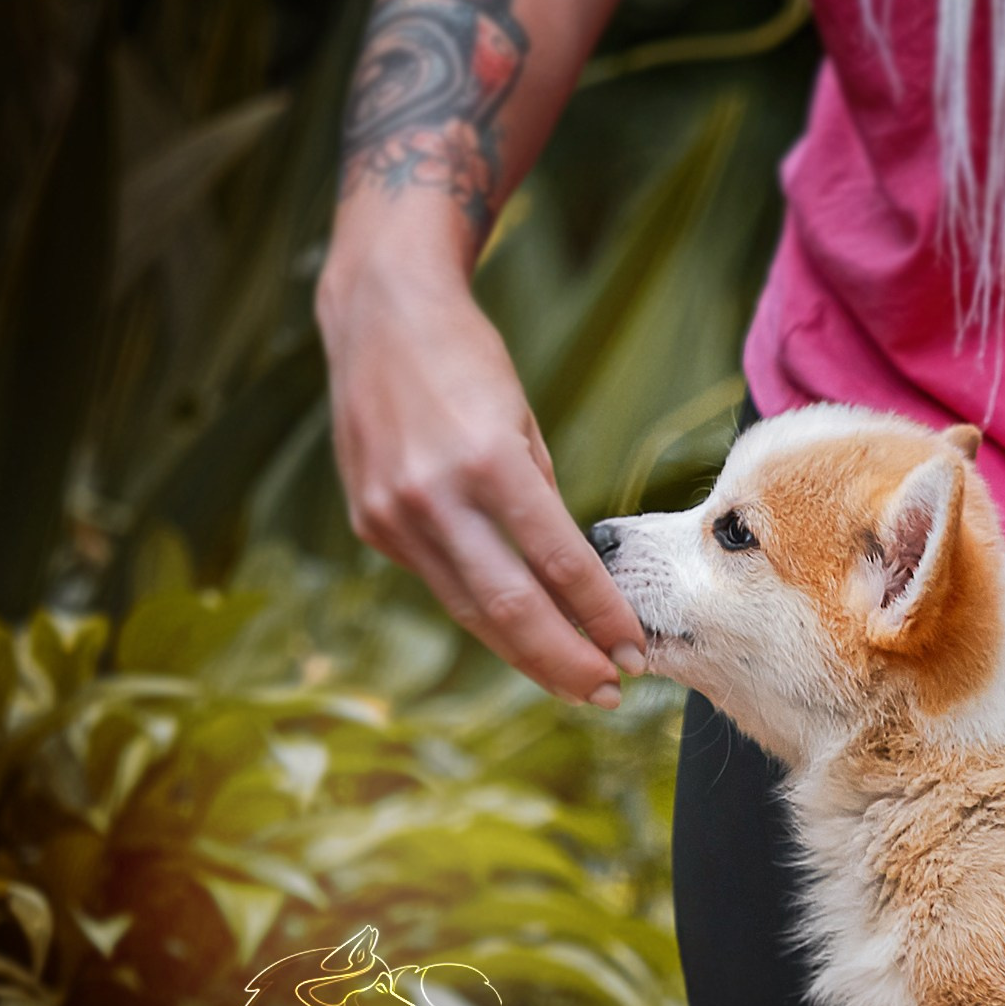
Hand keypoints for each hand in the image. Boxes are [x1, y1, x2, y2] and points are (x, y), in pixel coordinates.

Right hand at [315, 256, 645, 707]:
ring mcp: (392, 515)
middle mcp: (433, 495)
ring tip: (576, 682)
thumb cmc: (469, 362)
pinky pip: (441, 584)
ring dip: (526, 655)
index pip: (559, 563)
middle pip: (508, 607)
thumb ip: (541, 502)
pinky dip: (484, 615)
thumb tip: (572, 580)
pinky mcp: (369, 525)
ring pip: (469, 610)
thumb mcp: (522, 422)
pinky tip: (521, 636)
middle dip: (565, 660)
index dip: (601, 617)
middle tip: (610, 691)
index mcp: (487, 461)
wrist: (378, 314)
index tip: (635, 652)